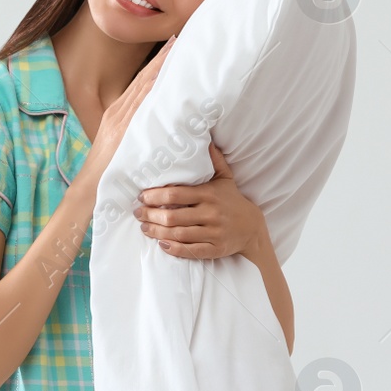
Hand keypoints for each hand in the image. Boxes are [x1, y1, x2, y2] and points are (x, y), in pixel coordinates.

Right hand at [73, 35, 176, 193]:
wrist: (90, 189)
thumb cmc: (110, 170)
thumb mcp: (122, 143)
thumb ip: (137, 129)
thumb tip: (159, 122)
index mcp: (119, 112)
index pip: (141, 82)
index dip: (157, 63)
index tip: (172, 46)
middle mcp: (119, 111)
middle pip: (144, 79)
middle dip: (162, 58)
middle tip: (179, 39)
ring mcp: (120, 120)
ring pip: (143, 87)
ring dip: (160, 68)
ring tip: (176, 50)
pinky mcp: (122, 130)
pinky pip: (140, 106)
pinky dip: (152, 90)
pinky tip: (164, 79)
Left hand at [134, 142, 267, 259]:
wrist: (253, 228)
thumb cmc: (233, 201)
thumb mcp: (226, 178)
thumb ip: (215, 160)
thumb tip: (206, 140)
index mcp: (209, 194)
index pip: (176, 194)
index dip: (155, 196)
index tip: (142, 196)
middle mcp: (211, 213)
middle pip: (173, 216)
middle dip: (151, 215)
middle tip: (138, 213)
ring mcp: (213, 232)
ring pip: (179, 234)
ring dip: (157, 232)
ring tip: (144, 228)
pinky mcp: (215, 249)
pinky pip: (191, 251)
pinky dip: (174, 248)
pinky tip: (162, 244)